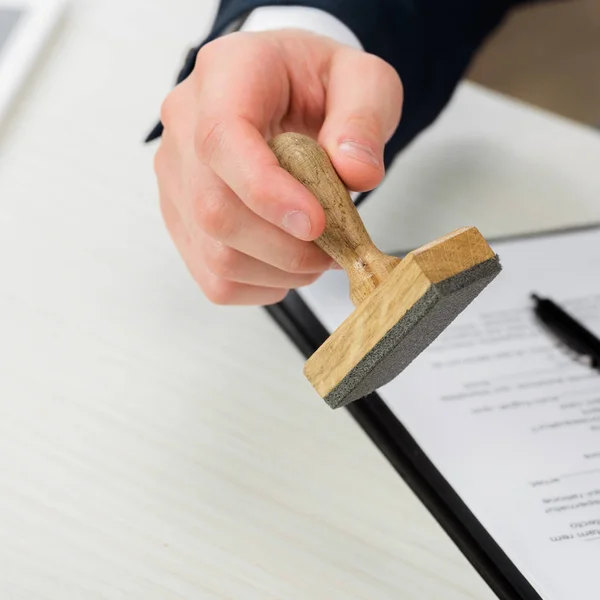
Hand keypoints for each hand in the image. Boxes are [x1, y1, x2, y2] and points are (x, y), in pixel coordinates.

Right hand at [154, 29, 402, 304]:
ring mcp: (176, 179)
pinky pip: (214, 278)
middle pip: (215, 210)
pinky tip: (289, 264)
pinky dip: (261, 286)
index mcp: (225, 75)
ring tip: (318, 255)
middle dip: (285, 247)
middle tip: (335, 248)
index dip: (265, 191)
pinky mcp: (183, 219)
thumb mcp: (362, 79)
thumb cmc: (317, 84)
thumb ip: (365, 117)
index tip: (315, 223)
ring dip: (279, 271)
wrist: (285, 94)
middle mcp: (185, 127)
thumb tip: (357, 173)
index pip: (222, 139)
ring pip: (214, 254)